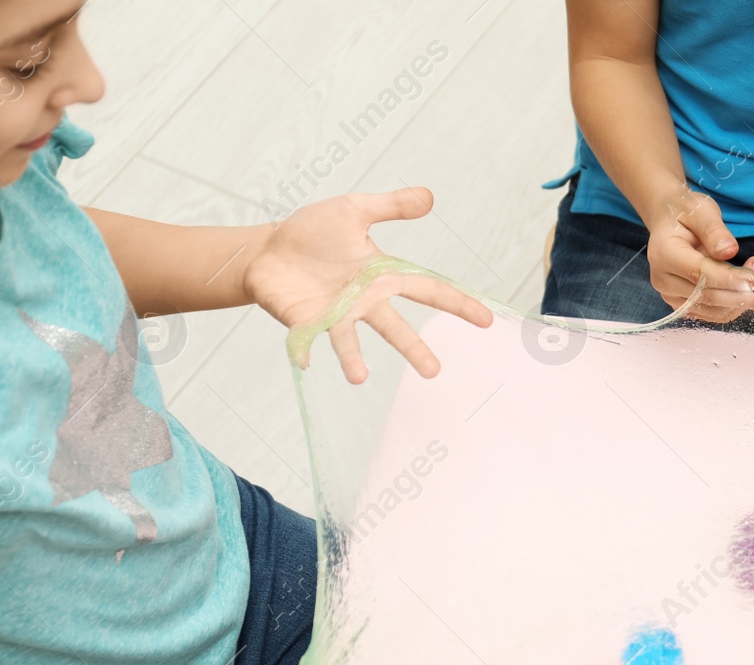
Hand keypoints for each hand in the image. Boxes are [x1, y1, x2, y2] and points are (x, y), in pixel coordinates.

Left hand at [243, 188, 494, 383]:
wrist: (268, 250)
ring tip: (359, 378)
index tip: (486, 320)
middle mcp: (363, 302)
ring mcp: (334, 315)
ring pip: (349, 341)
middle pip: (395, 327)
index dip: (457, 303)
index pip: (428, 290)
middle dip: (413, 349)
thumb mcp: (354, 210)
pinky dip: (303, 350)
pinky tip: (304, 359)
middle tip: (433, 371)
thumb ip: (391, 206)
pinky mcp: (304, 322)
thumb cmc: (313, 233)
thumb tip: (429, 197)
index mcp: (382, 277)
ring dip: (353, 359)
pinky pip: (305, 339)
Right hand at [646, 189, 753, 323]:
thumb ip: (714, 230)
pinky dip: (732, 306)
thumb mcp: (701, 210)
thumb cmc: (685, 211)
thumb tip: (729, 251)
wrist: (668, 220)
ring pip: (710, 310)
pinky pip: (710, 313)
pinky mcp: (681, 303)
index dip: (730, 279)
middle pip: (705, 297)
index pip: (700, 273)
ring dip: (740, 303)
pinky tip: (746, 290)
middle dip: (740, 297)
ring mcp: (670, 294)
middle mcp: (663, 279)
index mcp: (664, 254)